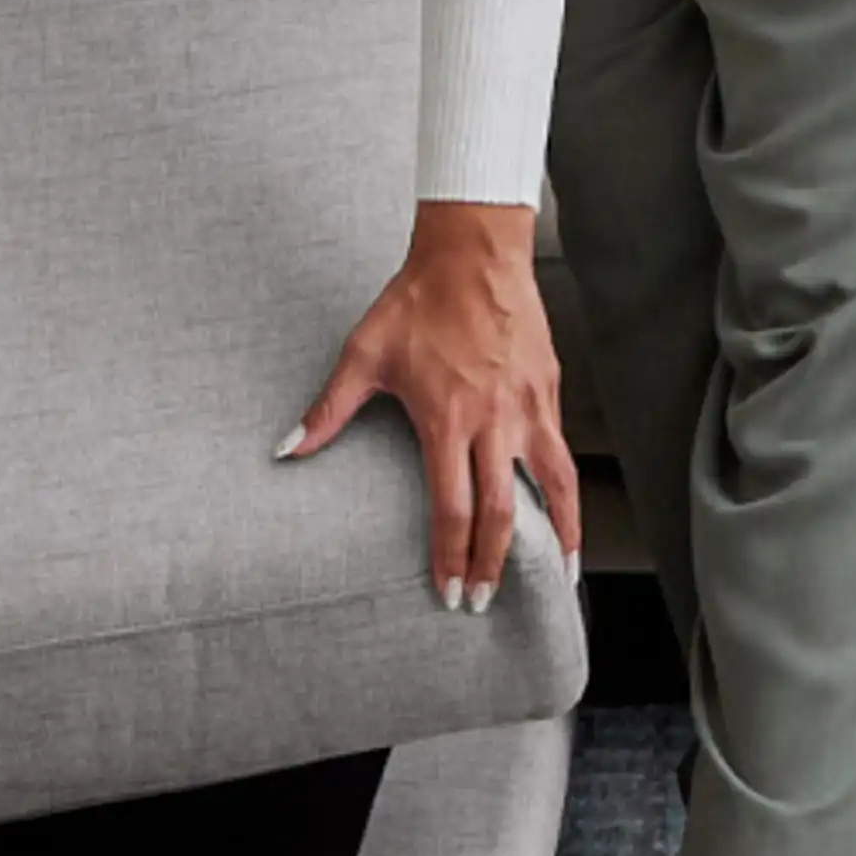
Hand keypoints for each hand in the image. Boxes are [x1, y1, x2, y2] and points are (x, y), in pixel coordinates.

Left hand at [275, 198, 584, 610]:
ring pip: (552, 487)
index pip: (453, 508)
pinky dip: (568, 493)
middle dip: (491, 564)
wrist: (473, 253)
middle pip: (501, 512)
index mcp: (447, 418)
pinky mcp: (548, 391)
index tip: (448, 591)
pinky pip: (563, 454)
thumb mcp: (364, 354)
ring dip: (555, 538)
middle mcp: (493, 421)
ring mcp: (528, 407)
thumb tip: (287, 450)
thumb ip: (328, 410)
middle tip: (480, 601)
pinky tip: (567, 515)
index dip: (451, 556)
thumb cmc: (417, 303)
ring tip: (557, 578)